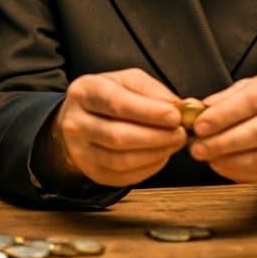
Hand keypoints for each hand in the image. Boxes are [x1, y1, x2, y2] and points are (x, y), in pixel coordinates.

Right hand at [47, 69, 186, 187]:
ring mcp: (80, 151)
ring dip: (155, 154)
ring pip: (121, 160)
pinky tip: (160, 155)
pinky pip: (124, 176)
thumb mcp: (127, 81)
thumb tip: (180, 109)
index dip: (148, 112)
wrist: (80, 120)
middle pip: (118, 135)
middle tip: (181, 133)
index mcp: (84, 91)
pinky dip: (148, 167)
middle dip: (156, 137)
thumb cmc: (109, 98)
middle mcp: (76, 122)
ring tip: (174, 143)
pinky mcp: (92, 171)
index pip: (116, 103)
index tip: (175, 116)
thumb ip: (153, 91)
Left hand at [190, 67, 256, 184]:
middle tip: (198, 148)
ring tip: (208, 158)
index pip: (253, 100)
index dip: (223, 116)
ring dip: (231, 161)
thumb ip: (225, 98)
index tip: (199, 126)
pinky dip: (242, 173)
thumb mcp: (251, 85)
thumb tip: (197, 112)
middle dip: (223, 142)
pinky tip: (224, 166)